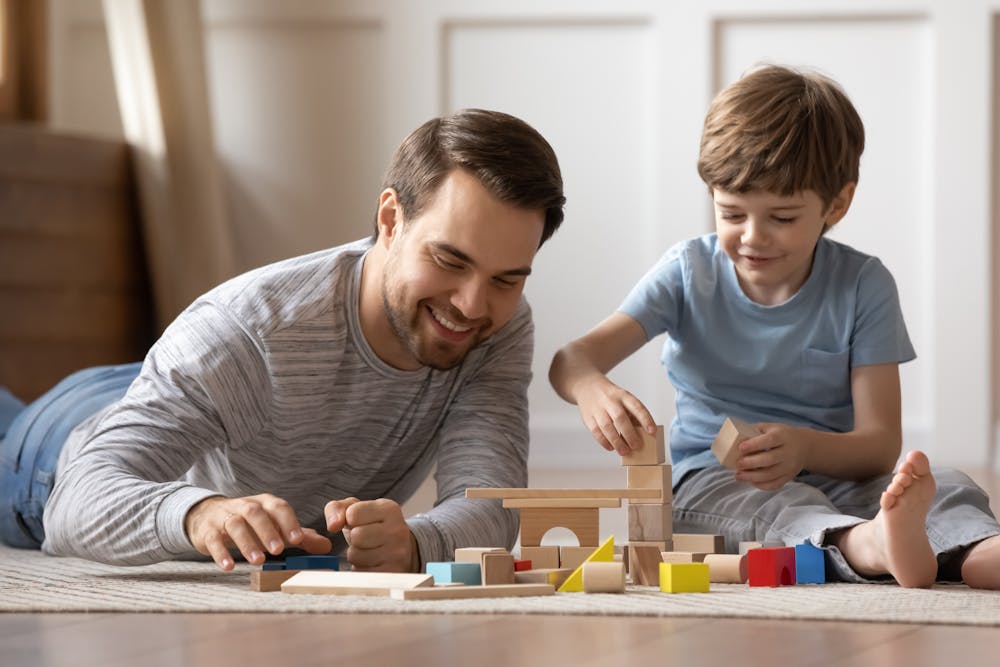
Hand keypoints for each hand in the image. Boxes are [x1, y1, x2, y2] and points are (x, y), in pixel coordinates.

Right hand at [185, 494, 332, 570]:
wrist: (207, 515)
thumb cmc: (250, 523)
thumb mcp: (275, 526)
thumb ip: (299, 536)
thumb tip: (327, 546)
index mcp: (265, 503)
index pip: (279, 507)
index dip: (289, 522)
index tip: (298, 539)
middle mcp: (245, 506)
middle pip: (256, 513)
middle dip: (268, 531)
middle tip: (279, 550)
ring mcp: (225, 517)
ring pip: (235, 524)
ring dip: (247, 542)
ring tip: (258, 561)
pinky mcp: (208, 531)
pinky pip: (213, 540)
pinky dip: (220, 553)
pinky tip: (229, 567)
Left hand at [325, 497, 418, 571]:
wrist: (401, 549)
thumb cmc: (372, 527)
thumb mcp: (356, 510)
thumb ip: (337, 509)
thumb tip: (332, 526)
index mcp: (389, 509)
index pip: (353, 514)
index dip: (350, 520)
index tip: (360, 522)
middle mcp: (397, 530)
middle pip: (356, 536)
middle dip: (354, 539)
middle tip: (364, 539)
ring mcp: (397, 554)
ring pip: (355, 556)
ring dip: (356, 555)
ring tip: (368, 550)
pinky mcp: (391, 573)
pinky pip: (360, 573)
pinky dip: (360, 569)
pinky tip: (372, 563)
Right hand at [574, 375, 655, 454]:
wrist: (587, 387)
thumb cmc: (611, 398)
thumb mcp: (624, 399)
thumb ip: (633, 414)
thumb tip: (643, 435)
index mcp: (623, 395)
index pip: (636, 407)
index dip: (645, 419)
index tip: (652, 431)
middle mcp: (610, 401)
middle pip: (620, 418)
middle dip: (629, 434)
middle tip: (636, 446)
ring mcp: (597, 409)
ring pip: (607, 426)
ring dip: (617, 441)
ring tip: (624, 451)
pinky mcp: (588, 417)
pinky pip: (596, 431)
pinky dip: (604, 441)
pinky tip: (611, 447)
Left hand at [733, 423, 809, 490]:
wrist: (805, 446)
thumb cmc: (781, 435)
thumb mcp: (770, 428)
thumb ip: (754, 431)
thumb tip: (733, 437)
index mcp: (782, 436)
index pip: (769, 440)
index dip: (755, 444)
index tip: (740, 448)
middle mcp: (788, 452)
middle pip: (770, 459)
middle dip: (751, 463)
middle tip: (738, 464)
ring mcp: (789, 466)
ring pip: (771, 475)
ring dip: (753, 477)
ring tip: (738, 476)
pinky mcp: (789, 476)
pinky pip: (776, 484)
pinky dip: (762, 485)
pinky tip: (751, 482)